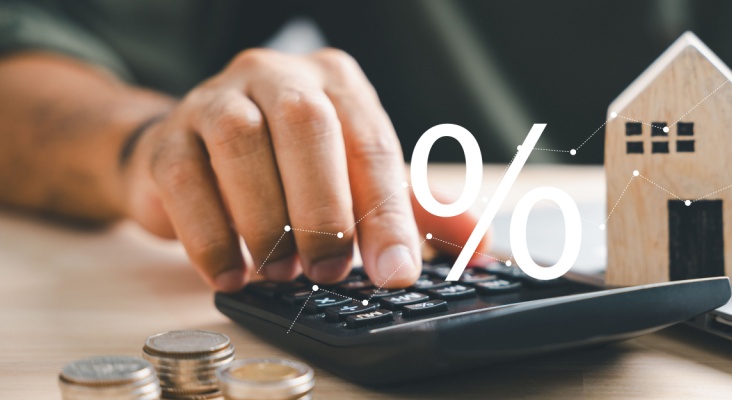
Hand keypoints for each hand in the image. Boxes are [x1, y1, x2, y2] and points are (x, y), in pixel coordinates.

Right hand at [121, 48, 483, 291]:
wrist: (200, 154)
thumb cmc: (294, 166)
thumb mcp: (361, 180)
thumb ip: (417, 210)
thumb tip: (481, 248)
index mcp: (338, 84)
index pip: (370, 144)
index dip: (387, 214)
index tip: (395, 272)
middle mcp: (278, 77)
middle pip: (305, 125)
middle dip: (323, 207)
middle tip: (330, 270)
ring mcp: (217, 99)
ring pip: (240, 144)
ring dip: (266, 220)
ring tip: (281, 272)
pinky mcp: (168, 137)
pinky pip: (183, 178)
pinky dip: (209, 235)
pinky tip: (231, 273)